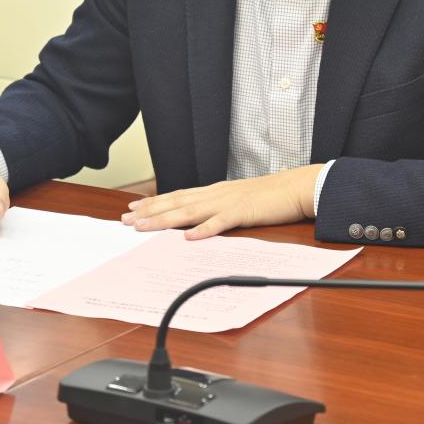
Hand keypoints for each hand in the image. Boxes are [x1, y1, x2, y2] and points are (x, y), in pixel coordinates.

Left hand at [121, 165, 323, 239]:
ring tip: (144, 226)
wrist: (298, 186)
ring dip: (165, 220)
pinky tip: (189, 237)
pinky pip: (221, 222)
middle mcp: (216, 194)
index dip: (154, 202)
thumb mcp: (239, 201)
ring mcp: (228, 202)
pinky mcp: (244, 212)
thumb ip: (219, 210)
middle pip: (176, 203)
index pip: (178, 196)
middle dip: (149, 212)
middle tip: (125, 219)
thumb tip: (200, 223)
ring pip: (190, 211)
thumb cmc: (271, 196)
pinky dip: (204, 230)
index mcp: (215, 191)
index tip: (133, 208)